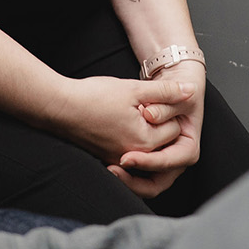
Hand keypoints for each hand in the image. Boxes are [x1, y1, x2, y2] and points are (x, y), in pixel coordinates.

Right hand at [47, 73, 194, 171]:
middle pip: (163, 143)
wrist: (59, 107)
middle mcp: (134, 157)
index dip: (167, 111)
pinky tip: (122, 124)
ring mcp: (119, 160)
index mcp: (145, 141)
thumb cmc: (93, 97)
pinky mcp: (107, 158)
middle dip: (159, 125)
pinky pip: (130, 157)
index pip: (174, 130)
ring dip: (147, 135)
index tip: (151, 99)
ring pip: (147, 150)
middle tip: (143, 106)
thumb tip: (190, 92)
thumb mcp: (134, 89)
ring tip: (136, 115)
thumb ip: (165, 92)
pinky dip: (133, 144)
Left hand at [111, 61, 206, 198]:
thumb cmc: (177, 85)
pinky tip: (105, 162)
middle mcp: (174, 158)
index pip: (171, 161)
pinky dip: (122, 172)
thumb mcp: (175, 89)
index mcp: (187, 146)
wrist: (172, 79)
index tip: (127, 157)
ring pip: (143, 184)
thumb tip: (151, 115)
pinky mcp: (145, 156)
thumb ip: (165, 99)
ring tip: (107, 168)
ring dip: (126, 180)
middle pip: (156, 184)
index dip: (149, 161)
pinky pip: (134, 175)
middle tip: (113, 170)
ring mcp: (159, 159)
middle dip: (134, 182)